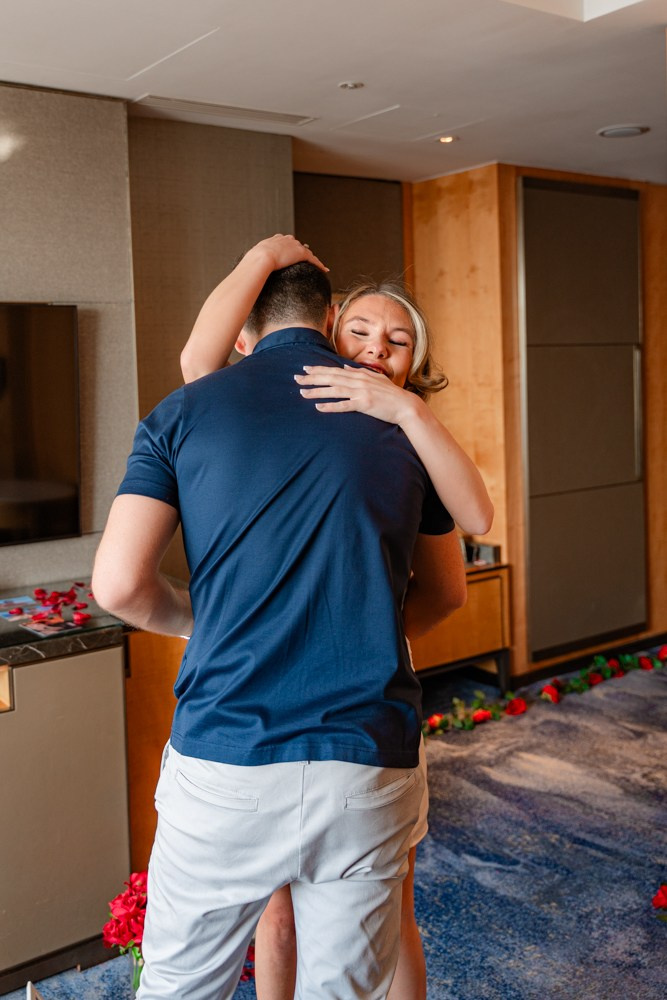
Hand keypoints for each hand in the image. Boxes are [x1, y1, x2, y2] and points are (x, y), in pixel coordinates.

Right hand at [247, 234, 328, 273]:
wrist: (260, 259)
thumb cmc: (253, 262)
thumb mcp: (252, 261)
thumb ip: (253, 265)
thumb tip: (246, 273)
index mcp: (273, 240)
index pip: (284, 242)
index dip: (288, 247)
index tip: (290, 251)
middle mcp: (285, 240)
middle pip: (296, 245)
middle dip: (301, 250)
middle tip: (306, 256)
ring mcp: (293, 245)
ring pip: (306, 252)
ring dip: (312, 258)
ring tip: (318, 264)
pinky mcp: (300, 253)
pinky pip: (313, 259)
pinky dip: (319, 264)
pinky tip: (324, 270)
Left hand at [294, 365, 418, 424]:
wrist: (405, 406)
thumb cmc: (391, 394)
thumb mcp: (376, 379)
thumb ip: (360, 372)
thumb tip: (346, 368)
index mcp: (360, 375)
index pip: (335, 370)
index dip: (319, 369)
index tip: (305, 369)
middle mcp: (358, 381)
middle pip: (331, 378)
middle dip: (312, 378)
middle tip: (296, 379)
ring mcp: (361, 393)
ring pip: (334, 390)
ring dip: (317, 391)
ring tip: (302, 393)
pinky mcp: (364, 405)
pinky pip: (344, 406)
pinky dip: (330, 406)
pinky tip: (318, 407)